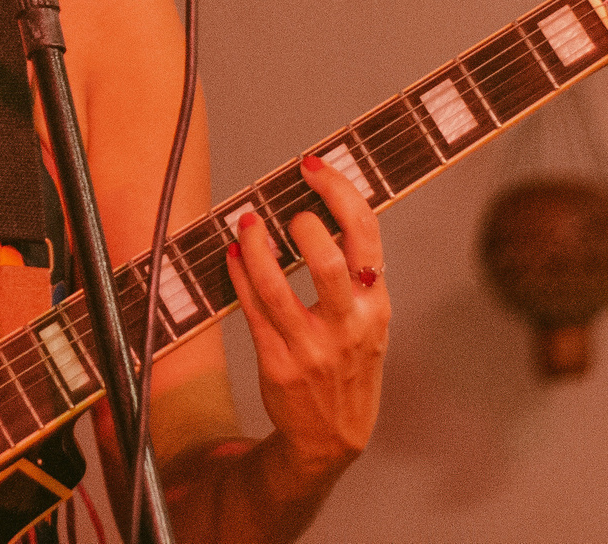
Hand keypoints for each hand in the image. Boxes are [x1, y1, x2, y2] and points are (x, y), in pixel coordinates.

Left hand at [223, 154, 389, 491]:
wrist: (331, 439)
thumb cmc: (348, 367)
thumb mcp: (369, 324)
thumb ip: (355, 276)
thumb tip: (325, 207)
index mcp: (376, 307)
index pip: (366, 236)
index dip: (339, 192)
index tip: (313, 166)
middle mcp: (348, 326)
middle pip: (329, 263)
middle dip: (304, 225)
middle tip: (286, 212)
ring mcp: (311, 348)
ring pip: (277, 287)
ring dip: (255, 247)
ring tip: (245, 223)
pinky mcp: (277, 364)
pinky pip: (251, 311)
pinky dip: (238, 275)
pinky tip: (231, 256)